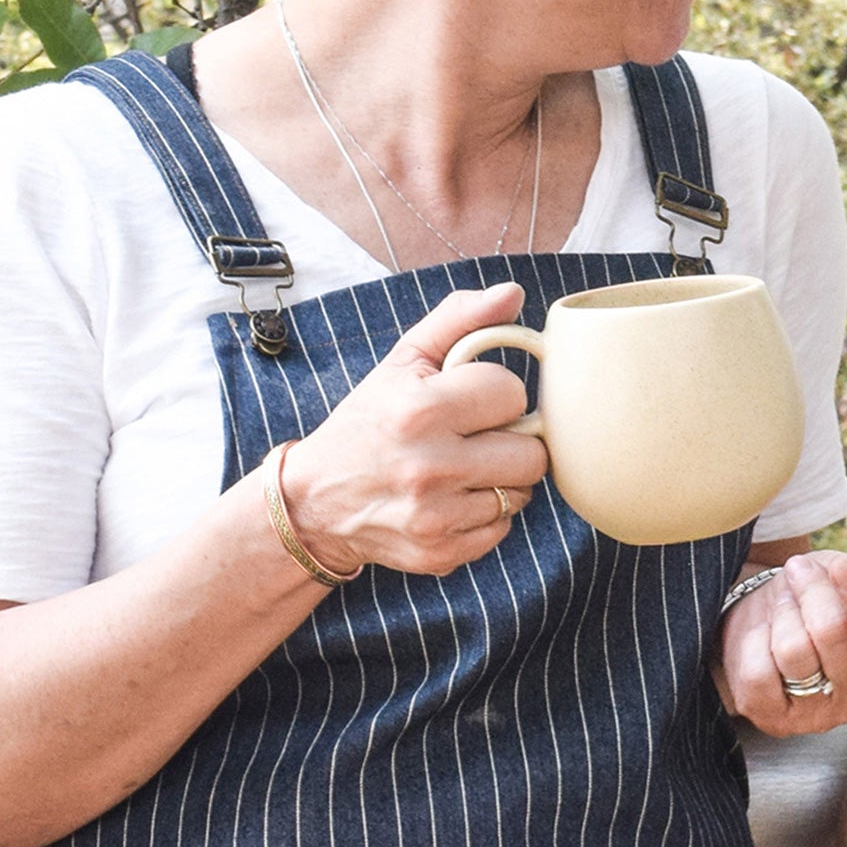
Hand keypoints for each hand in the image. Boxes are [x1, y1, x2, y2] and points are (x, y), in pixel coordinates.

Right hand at [277, 282, 550, 575]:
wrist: (313, 504)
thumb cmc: (368, 423)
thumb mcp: (402, 363)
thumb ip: (459, 321)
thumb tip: (513, 293)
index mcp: (419, 410)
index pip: (512, 393)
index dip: (497, 395)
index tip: (471, 402)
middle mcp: (428, 467)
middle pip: (532, 452)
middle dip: (511, 440)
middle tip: (477, 438)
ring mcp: (435, 516)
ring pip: (522, 492)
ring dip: (502, 478)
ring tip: (464, 467)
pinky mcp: (440, 553)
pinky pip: (502, 528)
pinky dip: (486, 514)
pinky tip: (452, 500)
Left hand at [714, 549, 846, 734]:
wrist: (768, 624)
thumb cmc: (821, 600)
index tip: (841, 567)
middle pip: (833, 633)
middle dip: (812, 590)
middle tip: (800, 570)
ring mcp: (821, 717)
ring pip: (793, 649)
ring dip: (783, 612)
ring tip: (785, 603)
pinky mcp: (777, 722)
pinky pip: (759, 672)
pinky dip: (755, 641)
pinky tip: (763, 636)